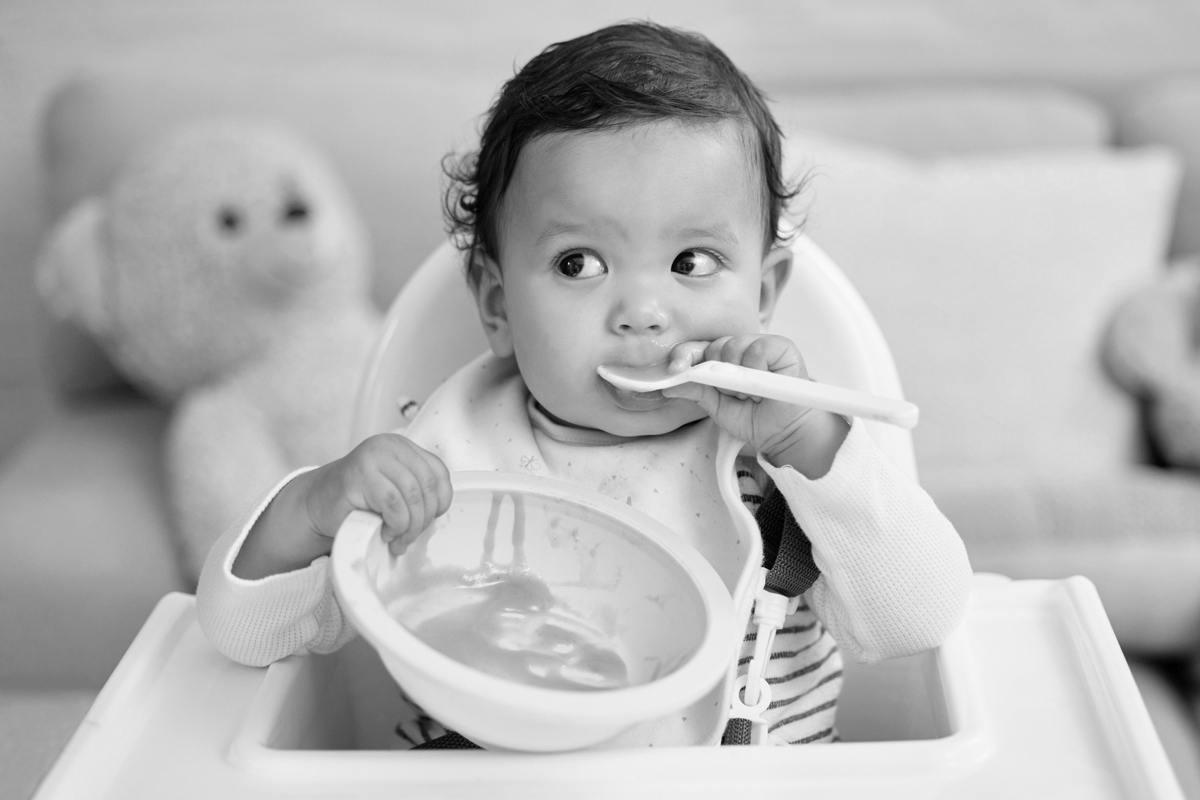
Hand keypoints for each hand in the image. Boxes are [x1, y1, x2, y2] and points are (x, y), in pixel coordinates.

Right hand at [305, 433, 452, 555]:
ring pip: (412, 495)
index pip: (438, 471)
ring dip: (410, 526)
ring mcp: (373, 457)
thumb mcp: (394, 490)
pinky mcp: (361, 475)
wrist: (316, 505)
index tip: (431, 519)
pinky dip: (396, 524)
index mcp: (402, 447)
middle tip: (409, 537)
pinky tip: (385, 532)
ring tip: (398, 540)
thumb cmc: (357, 502)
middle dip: (424, 519)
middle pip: (427, 485)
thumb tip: (438, 512)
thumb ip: (416, 492)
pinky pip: (394, 503)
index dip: (441, 500)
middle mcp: (389, 446)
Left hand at [661, 335, 848, 477]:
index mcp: (725, 360)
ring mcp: (761, 345)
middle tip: (733, 394)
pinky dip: (755, 367)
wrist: (785, 433)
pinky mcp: (781, 346)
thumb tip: (668, 383)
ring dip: (738, 376)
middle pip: (715, 346)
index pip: (698, 348)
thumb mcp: (718, 407)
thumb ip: (697, 391)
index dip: (685, 356)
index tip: (675, 369)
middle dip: (717, 374)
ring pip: (733, 346)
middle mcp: (742, 349)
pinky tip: (763, 382)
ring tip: (751, 394)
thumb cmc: (756, 419)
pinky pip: (756, 349)